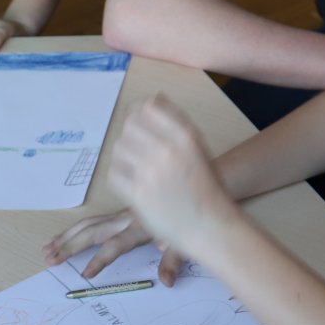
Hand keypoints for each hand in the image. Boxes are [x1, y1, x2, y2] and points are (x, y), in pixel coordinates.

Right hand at [42, 210, 188, 285]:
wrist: (192, 186)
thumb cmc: (190, 217)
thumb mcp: (184, 240)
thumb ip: (172, 261)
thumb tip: (166, 282)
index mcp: (141, 227)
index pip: (115, 245)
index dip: (100, 260)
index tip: (85, 274)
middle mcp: (127, 219)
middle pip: (93, 231)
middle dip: (70, 245)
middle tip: (50, 258)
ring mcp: (121, 215)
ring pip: (89, 224)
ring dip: (67, 236)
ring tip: (48, 248)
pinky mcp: (121, 212)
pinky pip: (95, 220)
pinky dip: (77, 228)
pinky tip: (64, 235)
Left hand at [107, 96, 234, 262]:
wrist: (211, 226)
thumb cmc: (205, 187)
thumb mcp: (198, 148)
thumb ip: (176, 124)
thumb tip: (152, 98)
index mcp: (185, 135)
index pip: (147, 107)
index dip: (139, 114)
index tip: (140, 125)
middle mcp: (167, 149)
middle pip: (129, 126)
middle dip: (131, 136)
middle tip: (137, 151)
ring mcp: (151, 172)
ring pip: (119, 148)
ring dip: (124, 157)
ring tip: (136, 169)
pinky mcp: (138, 194)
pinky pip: (114, 174)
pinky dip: (120, 178)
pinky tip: (133, 184)